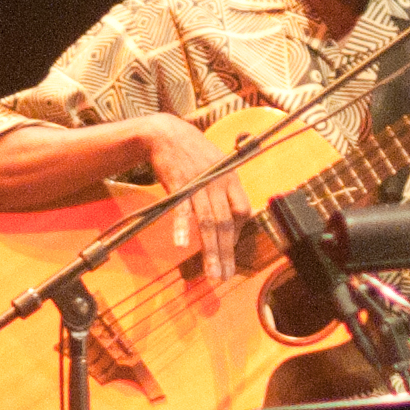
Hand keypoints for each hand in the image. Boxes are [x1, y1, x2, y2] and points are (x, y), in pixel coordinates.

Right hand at [141, 114, 250, 279]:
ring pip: (208, 222)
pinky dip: (183, 227)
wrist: (166, 133)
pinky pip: (182, 209)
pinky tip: (183, 245)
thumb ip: (225, 191)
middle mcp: (218, 182)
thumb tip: (232, 219)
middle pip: (226, 223)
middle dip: (226, 252)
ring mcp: (199, 183)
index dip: (237, 232)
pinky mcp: (179, 183)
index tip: (229, 250)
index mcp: (231, 178)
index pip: (242, 211)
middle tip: (223, 276)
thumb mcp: (217, 167)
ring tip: (211, 272)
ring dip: (210, 250)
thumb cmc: (193, 154)